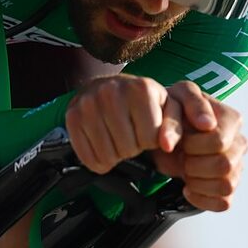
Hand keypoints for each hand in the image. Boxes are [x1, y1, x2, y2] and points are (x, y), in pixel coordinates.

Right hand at [65, 75, 181, 173]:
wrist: (107, 86)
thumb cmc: (142, 101)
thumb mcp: (167, 107)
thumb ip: (175, 127)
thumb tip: (166, 146)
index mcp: (141, 88)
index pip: (150, 140)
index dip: (150, 142)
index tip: (145, 130)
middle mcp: (112, 92)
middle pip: (128, 149)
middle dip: (133, 149)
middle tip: (130, 135)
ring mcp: (89, 104)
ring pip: (108, 156)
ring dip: (115, 156)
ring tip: (117, 139)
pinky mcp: (72, 117)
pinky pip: (88, 158)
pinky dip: (98, 161)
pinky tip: (103, 146)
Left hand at [148, 82, 246, 211]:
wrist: (164, 134)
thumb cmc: (174, 112)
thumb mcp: (178, 97)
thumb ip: (191, 104)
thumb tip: (207, 124)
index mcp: (232, 120)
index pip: (219, 142)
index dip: (194, 146)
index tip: (181, 141)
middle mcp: (240, 144)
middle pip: (224, 165)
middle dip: (194, 164)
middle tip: (181, 156)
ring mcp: (237, 168)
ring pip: (226, 186)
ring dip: (198, 182)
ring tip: (185, 171)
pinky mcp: (228, 188)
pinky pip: (224, 203)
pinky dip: (202, 199)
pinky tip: (187, 188)